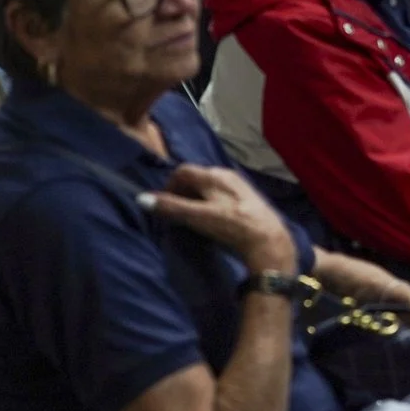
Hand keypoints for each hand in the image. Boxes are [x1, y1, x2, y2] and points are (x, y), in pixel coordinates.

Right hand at [142, 163, 297, 274]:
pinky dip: (213, 201)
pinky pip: (224, 193)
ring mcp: (240, 185)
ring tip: (194, 216)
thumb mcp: (197, 216)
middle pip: (197, 177)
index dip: (170, 185)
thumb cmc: (231, 225)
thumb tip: (141, 198)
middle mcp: (227, 174)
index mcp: (213, 175)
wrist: (268, 239)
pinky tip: (216, 218)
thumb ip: (171, 206)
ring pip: (211, 185)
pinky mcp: (250, 197)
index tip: (165, 203)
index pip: (183, 171)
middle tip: (177, 211)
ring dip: (198, 196)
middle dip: (183, 191)